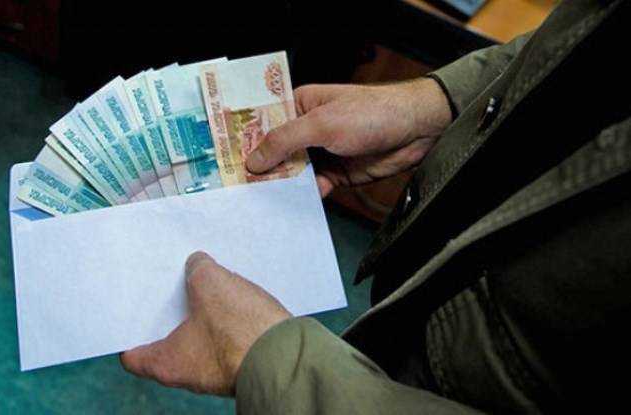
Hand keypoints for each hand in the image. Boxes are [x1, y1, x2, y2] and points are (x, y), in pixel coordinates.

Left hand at [120, 252, 291, 395]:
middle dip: (169, 311)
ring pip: (198, 338)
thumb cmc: (240, 329)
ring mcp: (215, 373)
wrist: (286, 356)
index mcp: (166, 363)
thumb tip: (197, 265)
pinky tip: (232, 297)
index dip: (130, 329)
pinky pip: (224, 340)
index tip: (132, 309)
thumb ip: (196, 269)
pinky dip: (223, 321)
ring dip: (200, 314)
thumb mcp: (210, 283)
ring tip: (204, 284)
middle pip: (167, 340)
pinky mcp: (240, 365)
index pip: (133, 355)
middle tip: (170, 284)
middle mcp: (187, 375)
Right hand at [246, 78, 451, 196]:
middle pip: (274, 152)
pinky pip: (312, 187)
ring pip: (292, 173)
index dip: (244, 141)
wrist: (416, 130)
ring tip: (259, 203)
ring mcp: (320, 153)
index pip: (263, 123)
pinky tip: (293, 206)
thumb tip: (253, 160)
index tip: (224, 162)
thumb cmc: (370, 113)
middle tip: (237, 189)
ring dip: (280, 186)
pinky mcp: (335, 174)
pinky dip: (305, 196)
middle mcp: (306, 129)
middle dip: (260, 169)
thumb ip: (284, 141)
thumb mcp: (321, 123)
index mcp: (299, 106)